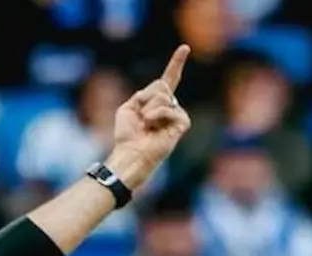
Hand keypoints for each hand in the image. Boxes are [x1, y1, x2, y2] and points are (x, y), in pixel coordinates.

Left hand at [107, 45, 192, 187]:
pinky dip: (156, 116)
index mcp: (156, 101)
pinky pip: (169, 108)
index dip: (176, 63)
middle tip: (141, 118)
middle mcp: (169, 105)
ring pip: (163, 96)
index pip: (169, 78)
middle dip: (145, 99)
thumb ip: (141, 95)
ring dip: (148, 110)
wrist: (130, 153)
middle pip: (160, 85)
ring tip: (146, 125)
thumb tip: (159, 91)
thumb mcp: (127, 108)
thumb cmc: (127, 134)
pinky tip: (153, 128)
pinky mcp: (182, 123)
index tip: (185, 48)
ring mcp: (176, 114)